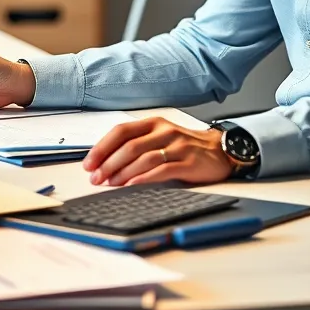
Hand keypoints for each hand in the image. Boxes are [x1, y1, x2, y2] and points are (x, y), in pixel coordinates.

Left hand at [83, 116, 234, 186]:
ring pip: (143, 158)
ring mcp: (177, 146)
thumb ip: (137, 144)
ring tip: (110, 183)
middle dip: (108, 163)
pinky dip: (144, 178)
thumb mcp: (159, 137)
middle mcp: (163, 131)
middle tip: (96, 178)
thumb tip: (106, 162)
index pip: (120, 131)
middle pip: (129, 146)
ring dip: (123, 172)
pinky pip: (162, 170)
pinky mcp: (188, 162)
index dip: (102, 147)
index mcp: (152, 123)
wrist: (220, 150)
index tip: (88, 163)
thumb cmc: (184, 145)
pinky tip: (132, 186)